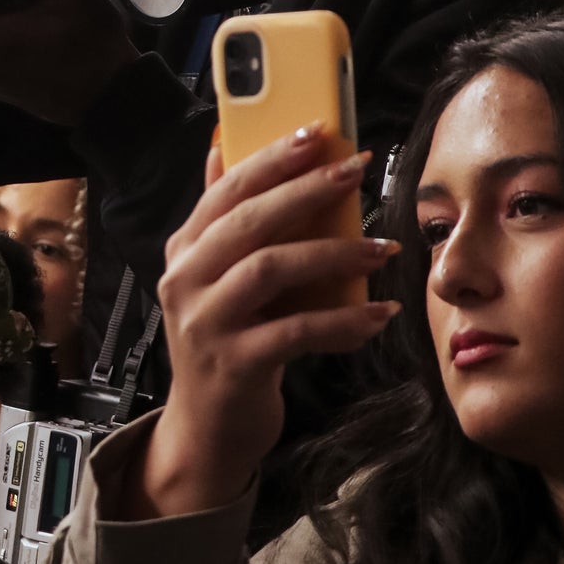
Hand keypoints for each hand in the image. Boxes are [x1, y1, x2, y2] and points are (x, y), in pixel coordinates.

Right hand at [129, 126, 400, 518]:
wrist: (207, 430)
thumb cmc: (224, 344)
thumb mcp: (214, 279)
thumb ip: (221, 219)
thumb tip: (222, 149)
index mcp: (183, 252)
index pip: (226, 191)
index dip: (271, 158)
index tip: (317, 133)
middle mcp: (184, 282)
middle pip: (248, 221)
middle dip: (307, 190)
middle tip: (355, 171)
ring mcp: (205, 324)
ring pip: (270, 269)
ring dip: (333, 253)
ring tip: (381, 248)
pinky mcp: (234, 364)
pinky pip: (296, 331)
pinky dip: (342, 321)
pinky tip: (377, 314)